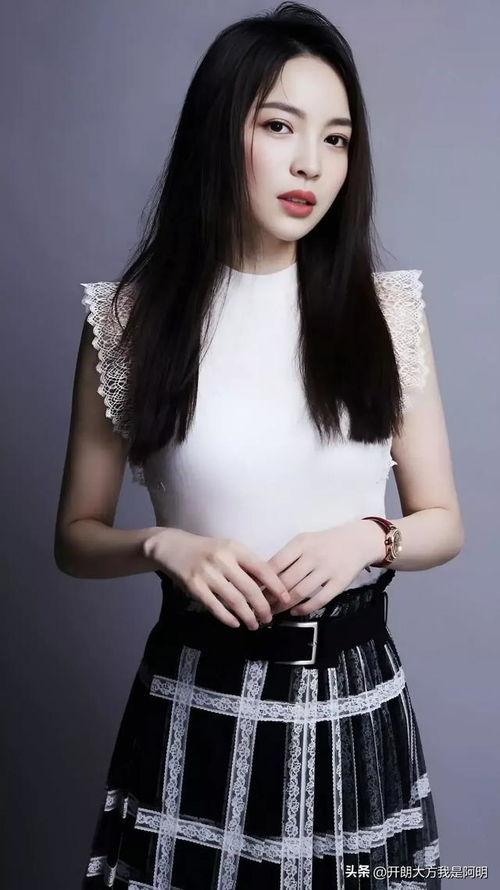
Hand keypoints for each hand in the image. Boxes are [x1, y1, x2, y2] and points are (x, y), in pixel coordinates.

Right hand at [143, 528, 290, 628]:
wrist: (173, 547)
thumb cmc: (206, 550)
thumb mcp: (228, 549)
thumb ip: (245, 565)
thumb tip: (269, 587)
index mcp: (235, 548)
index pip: (262, 569)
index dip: (276, 586)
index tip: (286, 599)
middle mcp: (222, 560)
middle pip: (250, 589)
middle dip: (263, 607)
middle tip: (268, 619)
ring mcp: (207, 573)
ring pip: (234, 601)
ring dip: (248, 616)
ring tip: (254, 625)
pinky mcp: (194, 586)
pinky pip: (215, 606)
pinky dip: (227, 618)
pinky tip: (235, 623)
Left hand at [261, 520, 381, 616]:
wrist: (357, 541)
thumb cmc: (323, 543)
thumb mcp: (303, 542)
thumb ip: (285, 557)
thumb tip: (261, 577)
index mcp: (300, 543)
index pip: (275, 564)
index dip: (262, 580)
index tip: (252, 591)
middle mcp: (313, 556)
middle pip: (286, 581)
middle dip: (270, 597)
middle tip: (260, 607)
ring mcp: (327, 570)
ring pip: (300, 592)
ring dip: (284, 606)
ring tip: (274, 612)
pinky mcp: (339, 583)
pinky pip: (319, 600)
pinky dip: (304, 608)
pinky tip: (295, 611)